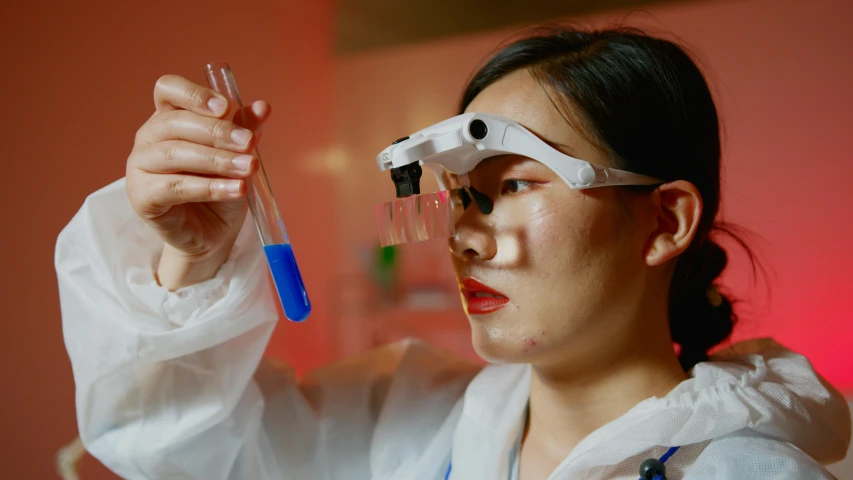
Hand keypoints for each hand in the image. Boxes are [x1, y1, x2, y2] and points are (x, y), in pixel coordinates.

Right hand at [126, 74, 270, 289]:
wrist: (213, 233)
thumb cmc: (221, 189)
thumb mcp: (237, 156)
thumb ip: (245, 129)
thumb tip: (263, 107)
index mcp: (168, 117)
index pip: (168, 89)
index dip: (194, 94)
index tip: (225, 107)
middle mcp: (148, 137)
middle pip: (175, 122)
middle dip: (217, 132)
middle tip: (250, 144)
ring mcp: (139, 166)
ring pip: (174, 154)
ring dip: (217, 160)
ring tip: (249, 168)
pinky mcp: (141, 196)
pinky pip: (174, 187)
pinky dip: (209, 187)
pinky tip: (237, 189)